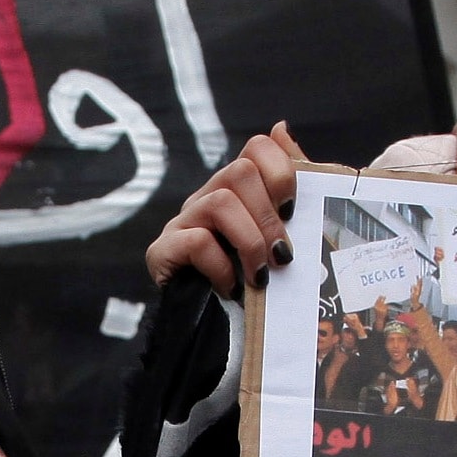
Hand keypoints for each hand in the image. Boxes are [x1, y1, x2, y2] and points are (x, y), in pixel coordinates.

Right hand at [146, 124, 305, 295]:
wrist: (213, 329)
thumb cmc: (250, 277)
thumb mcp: (277, 232)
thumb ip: (283, 184)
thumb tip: (281, 127)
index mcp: (236, 189)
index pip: (256, 148)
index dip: (280, 171)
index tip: (294, 209)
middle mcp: (206, 197)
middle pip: (238, 172)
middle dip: (268, 217)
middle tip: (282, 255)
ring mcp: (182, 222)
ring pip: (219, 202)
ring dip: (249, 242)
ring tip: (260, 276)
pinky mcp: (163, 251)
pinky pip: (196, 241)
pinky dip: (221, 266)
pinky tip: (231, 286)